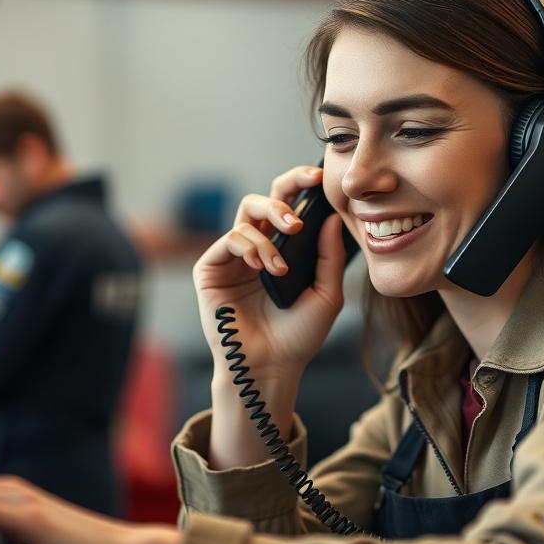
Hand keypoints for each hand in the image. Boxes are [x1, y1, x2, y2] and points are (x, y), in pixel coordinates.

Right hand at [193, 165, 347, 379]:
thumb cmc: (298, 336)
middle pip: (265, 198)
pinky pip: (229, 238)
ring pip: (247, 213)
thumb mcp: (327, 294)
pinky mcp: (210, 269)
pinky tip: (264, 268)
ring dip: (269, 231)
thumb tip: (332, 217)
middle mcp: (256, 247)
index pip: (289, 205)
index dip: (299, 184)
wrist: (271, 367)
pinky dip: (250, 246)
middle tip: (299, 218)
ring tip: (281, 265)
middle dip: (284, 195)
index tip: (318, 176)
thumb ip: (330, 256)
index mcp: (283, 249)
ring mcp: (232, 257)